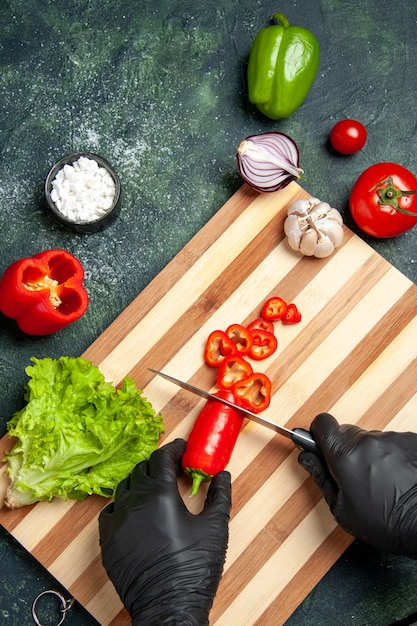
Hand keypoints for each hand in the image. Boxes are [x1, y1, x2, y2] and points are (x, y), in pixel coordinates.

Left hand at [99, 438, 230, 625]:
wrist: (169, 606)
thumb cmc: (194, 568)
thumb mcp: (215, 528)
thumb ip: (219, 496)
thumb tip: (223, 476)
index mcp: (160, 495)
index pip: (161, 458)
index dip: (173, 449)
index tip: (182, 448)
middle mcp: (134, 503)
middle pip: (141, 469)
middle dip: (158, 464)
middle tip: (173, 469)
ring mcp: (117, 522)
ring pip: (124, 487)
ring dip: (140, 482)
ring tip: (155, 489)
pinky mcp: (107, 541)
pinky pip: (110, 511)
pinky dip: (123, 504)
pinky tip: (136, 511)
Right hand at [298, 413, 416, 558]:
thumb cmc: (387, 523)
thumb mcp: (343, 510)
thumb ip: (321, 478)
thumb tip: (306, 458)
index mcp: (344, 455)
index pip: (322, 423)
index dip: (319, 434)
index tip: (322, 446)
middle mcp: (368, 440)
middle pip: (347, 433)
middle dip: (347, 450)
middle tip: (355, 476)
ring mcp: (392, 438)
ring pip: (371, 440)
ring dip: (371, 455)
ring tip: (383, 482)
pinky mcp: (411, 441)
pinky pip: (393, 444)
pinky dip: (393, 457)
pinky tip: (399, 478)